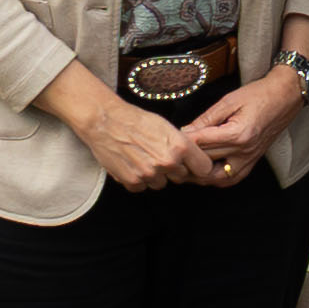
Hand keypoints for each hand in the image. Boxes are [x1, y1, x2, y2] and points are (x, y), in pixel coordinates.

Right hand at [56, 74, 213, 193]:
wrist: (105, 121)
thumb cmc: (136, 120)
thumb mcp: (167, 126)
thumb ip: (183, 145)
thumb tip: (195, 160)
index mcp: (180, 146)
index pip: (203, 168)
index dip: (196, 165)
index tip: (191, 162)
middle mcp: (167, 162)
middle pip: (181, 177)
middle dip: (173, 169)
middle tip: (158, 155)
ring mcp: (149, 174)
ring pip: (161, 183)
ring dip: (155, 175)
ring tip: (142, 157)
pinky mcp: (133, 182)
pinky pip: (142, 187)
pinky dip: (138, 179)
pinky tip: (132, 163)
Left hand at [177, 67, 305, 178]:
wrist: (285, 97)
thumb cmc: (259, 95)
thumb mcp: (229, 101)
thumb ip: (206, 119)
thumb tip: (184, 131)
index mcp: (238, 134)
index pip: (201, 143)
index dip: (182, 142)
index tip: (168, 139)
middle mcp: (244, 151)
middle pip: (206, 162)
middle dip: (186, 159)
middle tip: (170, 155)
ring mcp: (249, 160)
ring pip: (216, 178)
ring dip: (198, 175)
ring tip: (183, 167)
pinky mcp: (252, 162)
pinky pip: (230, 179)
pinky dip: (214, 178)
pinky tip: (203, 172)